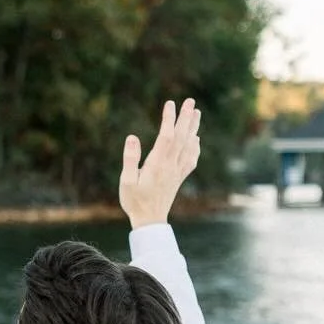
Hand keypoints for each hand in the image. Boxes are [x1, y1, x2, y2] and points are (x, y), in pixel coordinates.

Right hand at [119, 98, 200, 229]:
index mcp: (157, 164)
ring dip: (193, 128)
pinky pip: (191, 160)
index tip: (169, 104)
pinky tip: (196, 140)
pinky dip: (195, 148)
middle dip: (186, 118)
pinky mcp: (179, 178)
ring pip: (188, 146)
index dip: (169, 119)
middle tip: (191, 101)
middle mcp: (170, 166)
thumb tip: (132, 137)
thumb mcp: (126, 181)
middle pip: (181, 138)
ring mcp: (177, 172)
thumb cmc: (134, 201)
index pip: (166, 136)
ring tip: (197, 113)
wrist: (150, 221)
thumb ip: (130, 159)